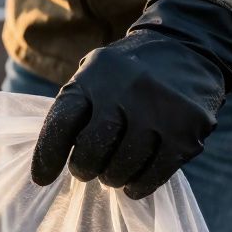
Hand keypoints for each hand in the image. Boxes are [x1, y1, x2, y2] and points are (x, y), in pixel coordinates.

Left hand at [31, 0, 231, 198]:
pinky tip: (134, 182)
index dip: (46, 156)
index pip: (61, 123)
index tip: (42, 178)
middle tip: (88, 169)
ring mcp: (161, 109)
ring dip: (113, 178)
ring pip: (122, 168)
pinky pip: (154, 175)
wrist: (190, 46)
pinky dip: (139, 185)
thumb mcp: (94, 76)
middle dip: (84, 168)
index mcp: (95, 76)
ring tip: (114, 170)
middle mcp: (128, 89)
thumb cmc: (128, 75)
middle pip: (92, 152)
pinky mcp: (189, 130)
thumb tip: (48, 165)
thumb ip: (73, 110)